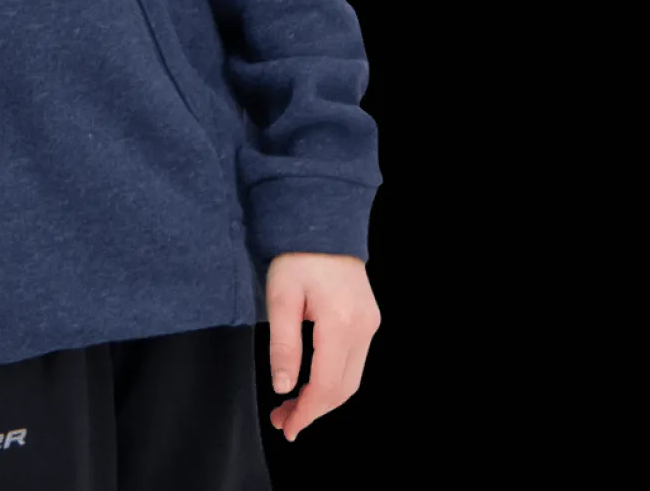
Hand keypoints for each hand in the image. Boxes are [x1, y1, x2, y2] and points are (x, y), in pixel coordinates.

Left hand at [264, 253, 380, 443]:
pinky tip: (312, 383)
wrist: (321, 223)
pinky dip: (334, 380)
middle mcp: (363, 327)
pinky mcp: (369, 320)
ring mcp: (370, 324)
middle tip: (285, 421)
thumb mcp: (280, 297)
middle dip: (314, 410)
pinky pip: (354, 362)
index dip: (307, 411)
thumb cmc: (296, 255)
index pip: (327, 383)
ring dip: (324, 398)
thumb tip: (283, 387)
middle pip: (343, 388)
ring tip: (292, 407)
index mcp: (340, 321)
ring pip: (351, 379)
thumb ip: (283, 345)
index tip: (288, 426)